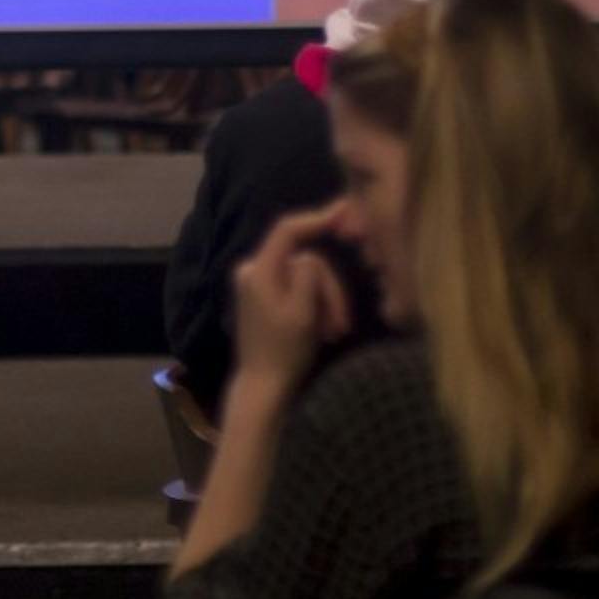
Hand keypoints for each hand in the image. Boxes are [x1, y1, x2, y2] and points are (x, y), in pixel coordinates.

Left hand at [231, 202, 351, 394]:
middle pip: (306, 261)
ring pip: (307, 278)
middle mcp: (254, 270)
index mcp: (258, 270)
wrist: (264, 387)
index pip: (287, 230)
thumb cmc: (284, 351)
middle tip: (341, 325)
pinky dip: (316, 308)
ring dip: (326, 303)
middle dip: (329, 290)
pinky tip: (324, 332)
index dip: (315, 218)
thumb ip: (308, 275)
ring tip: (333, 334)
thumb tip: (311, 255)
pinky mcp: (268, 298)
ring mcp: (260, 285)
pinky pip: (299, 290)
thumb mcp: (303, 312)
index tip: (343, 212)